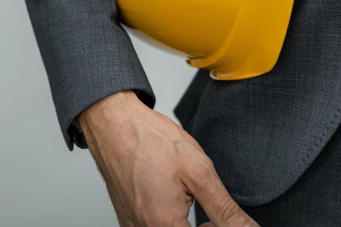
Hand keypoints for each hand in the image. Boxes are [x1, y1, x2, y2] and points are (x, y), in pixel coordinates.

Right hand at [78, 90, 257, 226]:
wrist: (115, 123)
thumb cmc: (150, 140)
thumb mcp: (199, 171)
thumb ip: (225, 209)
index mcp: (163, 225)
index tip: (220, 219)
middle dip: (202, 226)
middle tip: (209, 211)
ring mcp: (131, 226)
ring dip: (184, 223)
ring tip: (189, 198)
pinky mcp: (126, 218)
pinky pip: (151, 226)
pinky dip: (167, 218)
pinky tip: (172, 198)